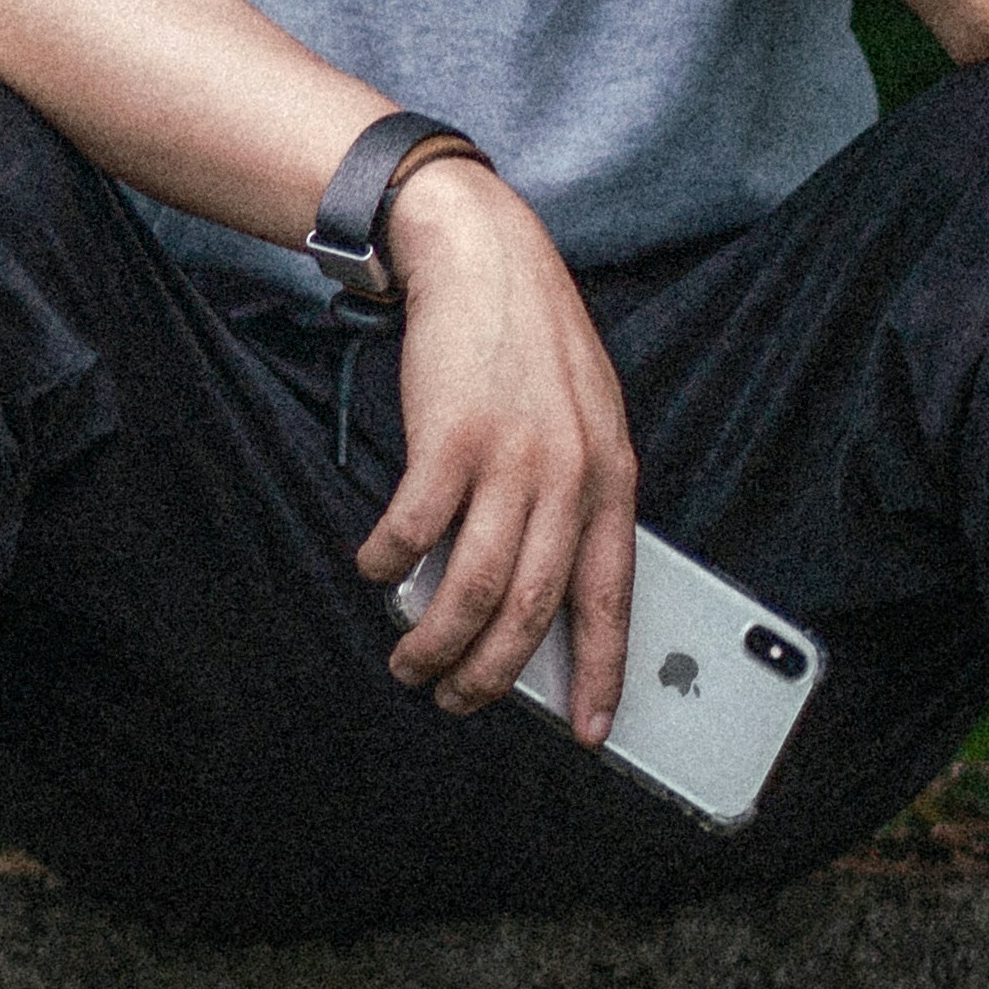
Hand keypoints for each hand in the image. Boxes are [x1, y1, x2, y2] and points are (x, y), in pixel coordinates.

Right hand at [351, 152, 637, 740]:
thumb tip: (544, 591)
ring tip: (409, 661)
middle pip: (532, 609)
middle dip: (493, 675)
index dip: (603, 674)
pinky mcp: (447, 438)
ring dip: (435, 640)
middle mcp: (568, 476)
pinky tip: (375, 570)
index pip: (612, 597)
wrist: (482, 255)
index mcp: (610, 477)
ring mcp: (508, 459)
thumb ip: (575, 498)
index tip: (594, 732)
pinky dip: (388, 564)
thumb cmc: (529, 343)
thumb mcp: (583, 419)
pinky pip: (414, 531)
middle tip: (458, 698)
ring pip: (472, 588)